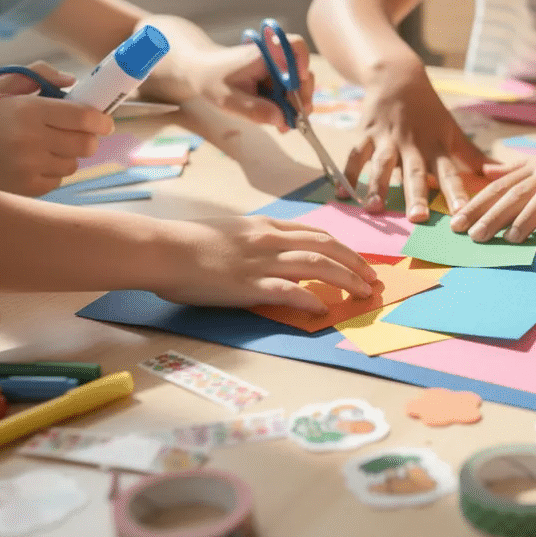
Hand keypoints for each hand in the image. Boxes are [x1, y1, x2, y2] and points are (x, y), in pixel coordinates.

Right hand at [0, 62, 112, 195]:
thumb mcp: (5, 86)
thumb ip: (40, 74)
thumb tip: (73, 81)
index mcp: (28, 111)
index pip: (83, 118)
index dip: (102, 120)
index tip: (105, 122)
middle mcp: (30, 140)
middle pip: (86, 144)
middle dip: (88, 138)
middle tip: (80, 134)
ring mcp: (28, 167)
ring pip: (74, 164)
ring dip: (68, 155)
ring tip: (48, 147)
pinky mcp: (26, 188)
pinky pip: (58, 180)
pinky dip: (53, 172)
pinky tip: (35, 163)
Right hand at [155, 216, 377, 311]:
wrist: (163, 248)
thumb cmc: (187, 242)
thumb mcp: (228, 231)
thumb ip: (252, 239)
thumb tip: (268, 253)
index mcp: (263, 226)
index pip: (313, 233)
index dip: (341, 247)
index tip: (356, 259)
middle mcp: (269, 240)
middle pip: (325, 247)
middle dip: (354, 262)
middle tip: (372, 278)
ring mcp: (261, 262)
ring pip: (317, 265)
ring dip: (346, 279)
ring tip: (363, 293)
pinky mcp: (249, 285)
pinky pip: (290, 291)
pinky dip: (312, 299)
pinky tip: (325, 309)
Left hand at [162, 37, 314, 131]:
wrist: (200, 72)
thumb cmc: (211, 79)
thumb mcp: (228, 100)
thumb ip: (255, 110)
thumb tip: (282, 119)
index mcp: (265, 55)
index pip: (296, 46)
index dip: (304, 62)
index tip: (301, 81)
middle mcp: (275, 58)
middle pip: (303, 74)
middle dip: (302, 99)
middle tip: (294, 122)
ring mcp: (276, 69)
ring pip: (298, 87)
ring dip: (294, 107)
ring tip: (283, 126)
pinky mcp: (275, 78)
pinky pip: (288, 92)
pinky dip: (286, 106)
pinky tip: (278, 119)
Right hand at [347, 65, 493, 220]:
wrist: (398, 76)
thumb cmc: (429, 111)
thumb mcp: (452, 130)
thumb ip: (473, 156)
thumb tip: (501, 174)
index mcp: (436, 146)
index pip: (449, 173)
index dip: (457, 194)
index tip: (464, 215)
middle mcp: (412, 144)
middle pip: (415, 172)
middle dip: (416, 195)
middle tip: (417, 218)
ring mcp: (387, 139)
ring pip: (382, 164)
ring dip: (377, 186)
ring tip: (374, 208)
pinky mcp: (366, 133)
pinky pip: (355, 155)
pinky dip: (347, 173)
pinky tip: (340, 193)